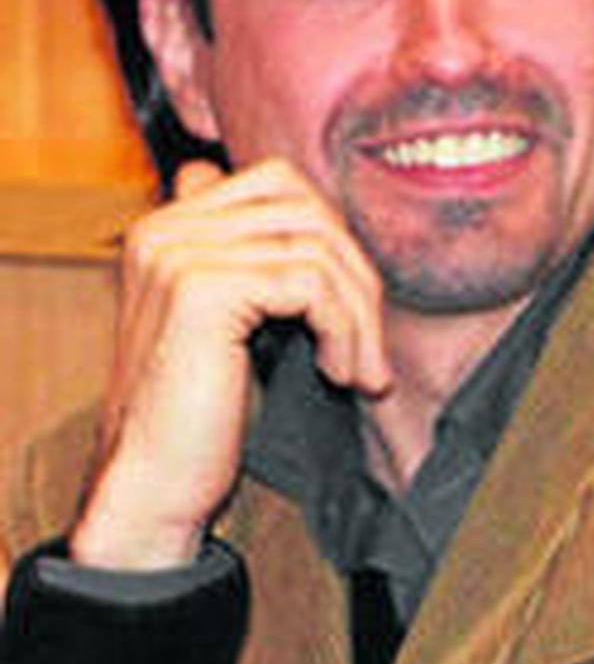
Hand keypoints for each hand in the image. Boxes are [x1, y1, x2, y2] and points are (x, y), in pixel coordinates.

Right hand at [72, 158, 390, 568]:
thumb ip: (262, 262)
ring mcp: (178, 256)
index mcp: (170, 227)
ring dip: (359, 316)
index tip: (350, 307)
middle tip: (369, 344)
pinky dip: (344, 331)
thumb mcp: (240, 320)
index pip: (283, 183)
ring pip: (318, 250)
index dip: (336, 241)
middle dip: (357, 277)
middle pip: (308, 210)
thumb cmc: (202, 411)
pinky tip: (340, 374)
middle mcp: (166, 230)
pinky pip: (312, 285)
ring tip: (359, 370)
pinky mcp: (202, 291)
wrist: (155, 481)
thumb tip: (325, 220)